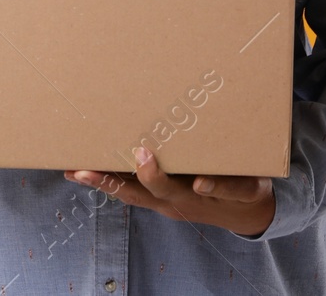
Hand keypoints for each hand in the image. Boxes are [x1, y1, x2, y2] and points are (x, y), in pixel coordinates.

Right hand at [65, 147, 274, 237]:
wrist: (255, 208)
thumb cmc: (209, 181)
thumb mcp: (182, 170)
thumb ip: (160, 151)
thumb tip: (134, 117)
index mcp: (162, 192)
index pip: (123, 187)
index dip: (97, 180)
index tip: (69, 169)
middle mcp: (177, 198)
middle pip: (140, 194)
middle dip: (112, 182)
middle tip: (88, 166)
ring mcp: (204, 197)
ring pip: (175, 192)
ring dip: (156, 178)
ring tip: (142, 158)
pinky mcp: (238, 191)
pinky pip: (225, 190)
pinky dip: (212, 186)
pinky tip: (201, 181)